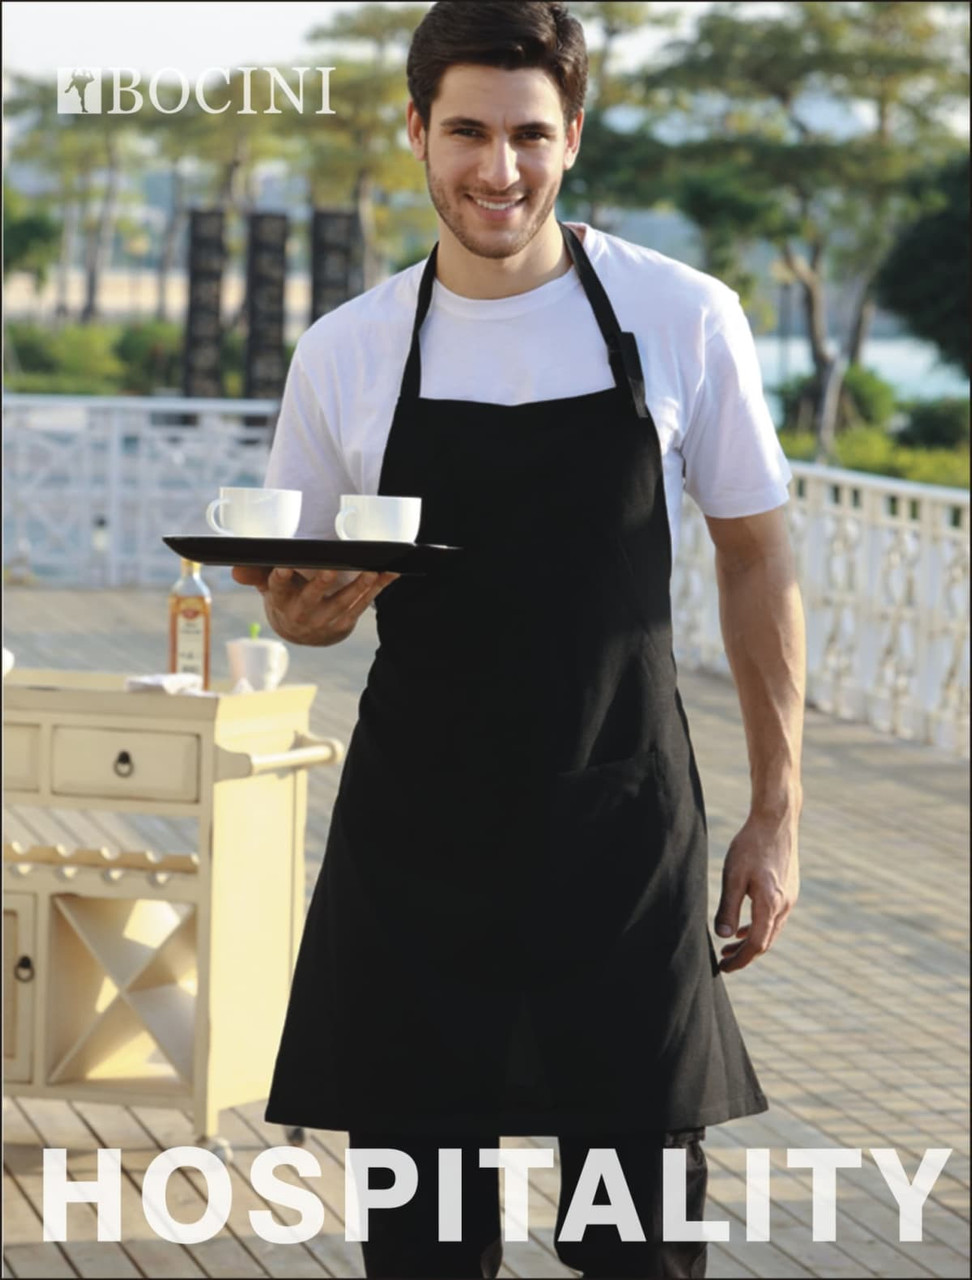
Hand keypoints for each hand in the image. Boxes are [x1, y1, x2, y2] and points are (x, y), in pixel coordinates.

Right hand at [231, 565, 398, 645]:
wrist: (302, 631)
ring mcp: (325, 620)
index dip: (281, 578)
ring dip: (358, 587)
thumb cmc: (285, 596)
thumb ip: (255, 573)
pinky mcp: (344, 623)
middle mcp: (302, 613)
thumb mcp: (267, 585)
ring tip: (370, 571)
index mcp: (280, 600)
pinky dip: (378, 588)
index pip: (277, 588)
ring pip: (342, 603)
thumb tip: (236, 568)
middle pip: (311, 598)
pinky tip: (390, 573)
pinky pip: (363, 604)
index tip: (284, 567)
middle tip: (330, 569)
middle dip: (321, 583)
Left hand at [714, 810, 798, 972]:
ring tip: (730, 947)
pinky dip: (760, 926)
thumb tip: (723, 936)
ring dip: (752, 940)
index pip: (757, 945)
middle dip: (745, 955)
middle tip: (724, 962)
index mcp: (771, 904)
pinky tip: (745, 926)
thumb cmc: (750, 845)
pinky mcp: (789, 888)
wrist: (776, 820)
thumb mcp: (733, 876)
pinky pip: (775, 917)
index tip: (724, 968)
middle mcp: (785, 904)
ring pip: (771, 929)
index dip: (741, 960)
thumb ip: (728, 908)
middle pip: (766, 941)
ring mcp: (790, 897)